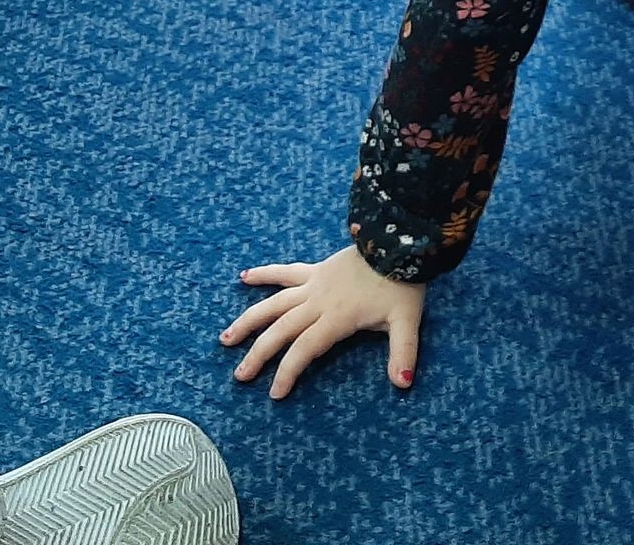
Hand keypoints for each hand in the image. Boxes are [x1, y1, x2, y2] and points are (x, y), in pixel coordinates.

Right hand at [219, 246, 426, 398]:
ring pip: (274, 303)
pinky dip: (265, 274)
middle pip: (281, 329)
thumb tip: (403, 383)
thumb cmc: (403, 283)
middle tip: (240, 375)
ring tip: (226, 337)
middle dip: (259, 354)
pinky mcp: (317, 269)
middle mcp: (318, 301)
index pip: (304, 348)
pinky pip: (286, 272)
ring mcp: (314, 283)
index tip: (275, 393)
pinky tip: (244, 277)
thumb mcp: (407, 320)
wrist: (398, 241)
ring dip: (249, 320)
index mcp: (337, 317)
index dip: (288, 371)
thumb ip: (403, 352)